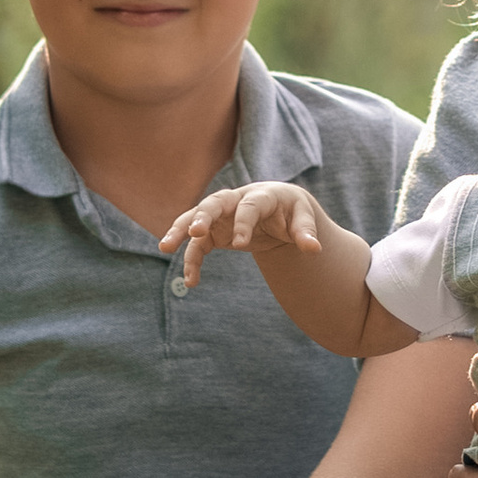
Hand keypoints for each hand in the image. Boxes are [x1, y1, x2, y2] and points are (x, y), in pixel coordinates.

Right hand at [158, 181, 326, 288]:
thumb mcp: (303, 218)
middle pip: (214, 203)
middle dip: (202, 216)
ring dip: (180, 230)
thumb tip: (313, 249)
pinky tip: (190, 283)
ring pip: (195, 218)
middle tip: (193, 232)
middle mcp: (236, 201)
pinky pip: (198, 246)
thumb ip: (306, 232)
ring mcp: (222, 215)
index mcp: (261, 195)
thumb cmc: (292, 212)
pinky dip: (192, 261)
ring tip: (165, 246)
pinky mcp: (214, 232)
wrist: (280, 210)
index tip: (240, 245)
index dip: (244, 223)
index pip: (249, 206)